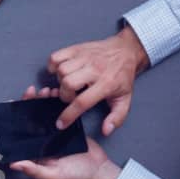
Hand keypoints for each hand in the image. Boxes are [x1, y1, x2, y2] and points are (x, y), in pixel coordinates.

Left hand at [8, 88, 121, 178]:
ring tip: (47, 91)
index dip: (16, 117)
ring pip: (44, 112)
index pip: (21, 130)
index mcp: (34, 150)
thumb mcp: (52, 175)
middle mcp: (41, 139)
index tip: (14, 103)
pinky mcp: (67, 126)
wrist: (98, 171)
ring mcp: (54, 132)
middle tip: (33, 92)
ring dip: (44, 100)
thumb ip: (34, 170)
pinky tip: (57, 94)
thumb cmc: (74, 176)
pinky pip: (60, 111)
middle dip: (30, 103)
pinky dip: (58, 102)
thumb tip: (13, 164)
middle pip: (31, 118)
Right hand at [33, 26, 149, 134]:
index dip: (68, 115)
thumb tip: (106, 130)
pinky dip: (53, 66)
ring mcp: (84, 57)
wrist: (125, 51)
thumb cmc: (122, 76)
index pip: (82, 102)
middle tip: (71, 96)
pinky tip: (61, 71)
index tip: (61, 123)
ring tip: (68, 83)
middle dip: (64, 94)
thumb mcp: (124, 99)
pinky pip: (56, 57)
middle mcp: (94, 69)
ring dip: (60, 80)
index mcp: (106, 84)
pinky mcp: (77, 49)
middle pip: (68, 83)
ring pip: (61, 70)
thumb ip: (116, 117)